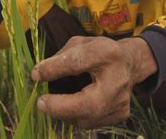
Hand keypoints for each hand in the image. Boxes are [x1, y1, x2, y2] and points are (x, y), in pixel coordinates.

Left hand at [31, 36, 157, 128]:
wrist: (129, 63)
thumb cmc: (99, 51)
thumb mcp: (81, 43)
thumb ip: (60, 57)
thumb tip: (38, 74)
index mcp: (107, 53)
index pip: (78, 62)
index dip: (54, 69)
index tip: (36, 74)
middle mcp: (118, 79)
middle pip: (89, 103)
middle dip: (61, 107)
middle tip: (41, 103)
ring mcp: (121, 100)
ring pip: (88, 118)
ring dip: (64, 113)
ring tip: (53, 103)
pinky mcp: (120, 114)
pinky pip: (91, 122)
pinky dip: (75, 117)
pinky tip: (69, 107)